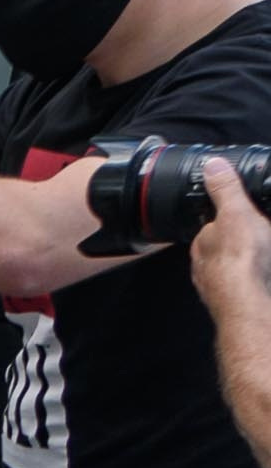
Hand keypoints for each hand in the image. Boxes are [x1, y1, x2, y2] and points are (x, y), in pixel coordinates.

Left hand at [199, 160, 270, 337]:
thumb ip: (226, 190)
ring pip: (233, 270)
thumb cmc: (243, 260)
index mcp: (203, 243)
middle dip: (241, 244)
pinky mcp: (238, 301)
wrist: (251, 302)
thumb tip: (214, 165)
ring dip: (249, 263)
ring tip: (263, 255)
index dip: (231, 220)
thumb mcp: (237, 213)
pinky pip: (248, 285)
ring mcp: (220, 287)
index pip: (212, 227)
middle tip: (259, 239)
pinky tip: (264, 274)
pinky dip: (256, 277)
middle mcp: (206, 267)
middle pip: (224, 250)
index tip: (247, 217)